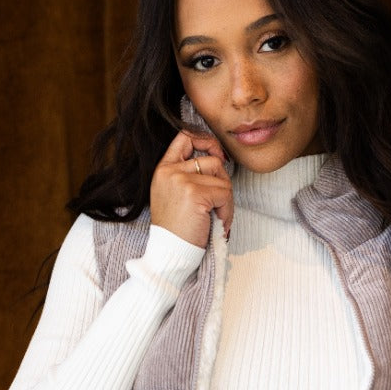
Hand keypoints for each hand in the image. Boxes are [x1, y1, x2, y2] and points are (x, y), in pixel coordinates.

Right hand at [149, 130, 232, 247]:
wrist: (169, 253)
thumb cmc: (176, 231)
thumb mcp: (174, 195)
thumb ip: (188, 175)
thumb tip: (219, 159)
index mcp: (163, 169)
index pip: (185, 137)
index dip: (206, 141)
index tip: (219, 156)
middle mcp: (169, 171)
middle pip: (212, 160)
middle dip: (223, 183)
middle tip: (219, 206)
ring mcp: (181, 180)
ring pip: (222, 178)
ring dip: (226, 200)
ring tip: (217, 218)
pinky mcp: (195, 193)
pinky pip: (225, 194)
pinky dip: (227, 211)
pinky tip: (217, 223)